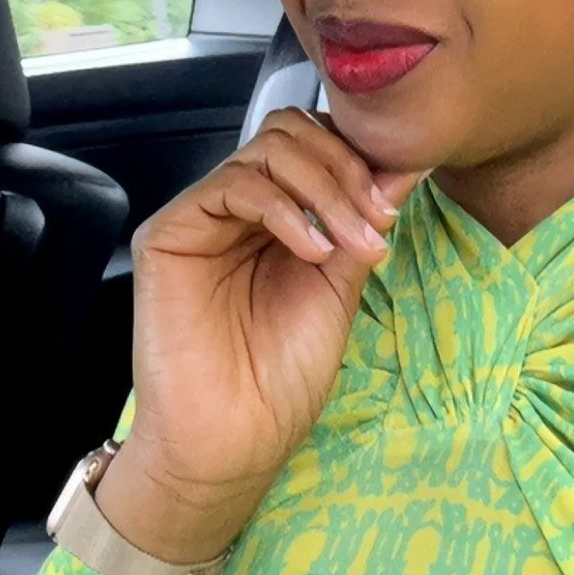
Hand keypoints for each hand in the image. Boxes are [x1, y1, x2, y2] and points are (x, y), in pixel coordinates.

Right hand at [96, 109, 424, 561]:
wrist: (234, 442)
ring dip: (324, 188)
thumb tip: (404, 168)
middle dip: (344, 167)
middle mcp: (238, 209)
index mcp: (278, 218)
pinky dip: (282, 208)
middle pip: (291, 132)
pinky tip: (311, 250)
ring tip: (351, 242)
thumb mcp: (339, 290)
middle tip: (376, 218)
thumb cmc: (281, 380)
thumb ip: (360, 224)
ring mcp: (202, 217)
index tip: (395, 202)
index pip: (314, 146)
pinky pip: (232, 186)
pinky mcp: (169, 232)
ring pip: (267, 149)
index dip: (357, 158)